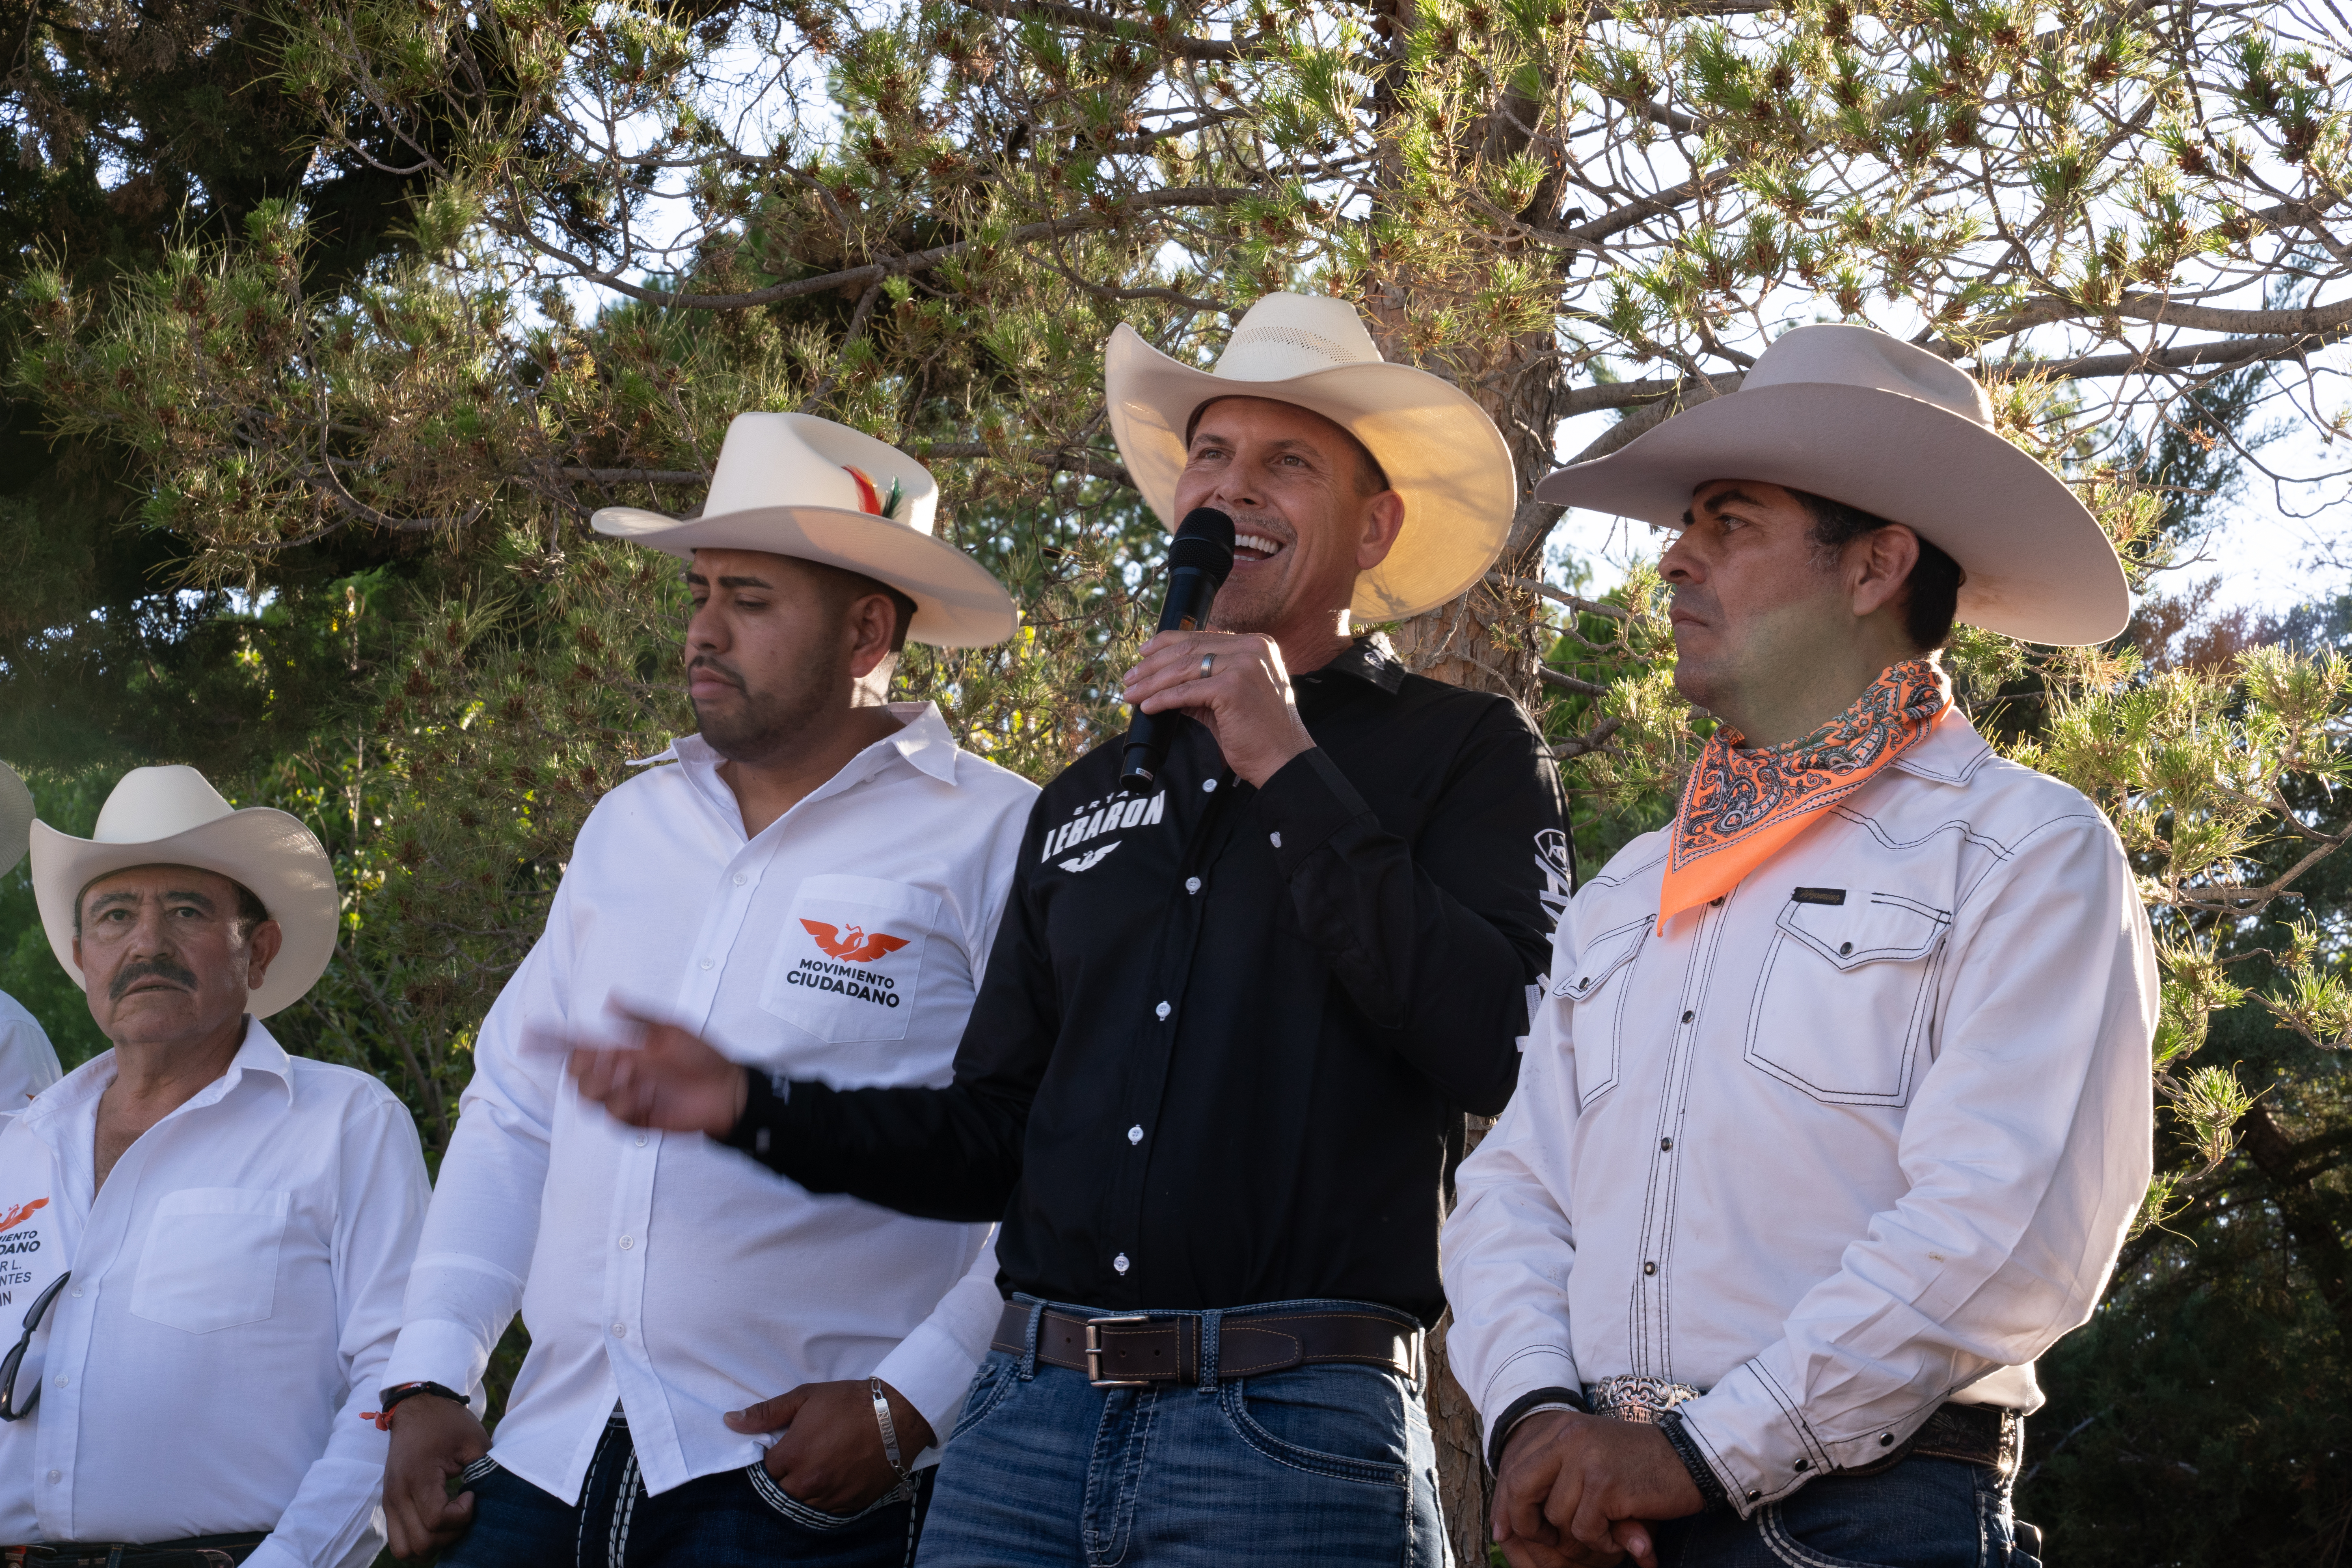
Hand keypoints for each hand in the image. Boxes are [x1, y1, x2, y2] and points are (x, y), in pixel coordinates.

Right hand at [383, 1393, 491, 1558]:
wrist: (416, 1407)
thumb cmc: (448, 1422)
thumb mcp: (473, 1441)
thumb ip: (484, 1471)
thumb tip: (493, 1501)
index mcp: (418, 1478)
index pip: (437, 1521)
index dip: (462, 1516)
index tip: (471, 1494)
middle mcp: (397, 1495)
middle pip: (421, 1544)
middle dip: (449, 1535)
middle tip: (464, 1511)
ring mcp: (390, 1502)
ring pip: (406, 1550)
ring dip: (432, 1543)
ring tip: (451, 1520)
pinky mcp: (390, 1504)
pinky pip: (400, 1540)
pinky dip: (420, 1539)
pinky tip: (439, 1519)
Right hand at [569, 1014, 749, 1135]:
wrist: (724, 1089)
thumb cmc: (702, 1056)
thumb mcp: (671, 1028)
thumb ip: (639, 1016)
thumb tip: (610, 998)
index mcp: (622, 1049)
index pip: (577, 1045)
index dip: (551, 1042)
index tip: (530, 1036)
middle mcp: (617, 1074)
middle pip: (574, 1072)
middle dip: (586, 1064)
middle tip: (619, 1059)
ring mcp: (624, 1098)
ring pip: (587, 1095)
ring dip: (608, 1083)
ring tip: (639, 1076)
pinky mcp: (634, 1120)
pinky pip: (613, 1114)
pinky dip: (627, 1102)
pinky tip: (650, 1095)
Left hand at [725, 1379, 937, 1514]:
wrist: (898, 1415)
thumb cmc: (850, 1402)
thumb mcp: (806, 1397)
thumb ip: (766, 1413)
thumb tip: (730, 1420)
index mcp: (793, 1455)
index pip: (766, 1470)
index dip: (773, 1458)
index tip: (784, 1447)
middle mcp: (809, 1481)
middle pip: (781, 1491)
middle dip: (785, 1476)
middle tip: (801, 1457)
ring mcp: (831, 1495)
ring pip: (803, 1503)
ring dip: (804, 1489)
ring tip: (818, 1467)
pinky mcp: (852, 1503)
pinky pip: (828, 1510)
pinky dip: (826, 1498)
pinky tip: (834, 1478)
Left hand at [1119, 630, 1313, 786]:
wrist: (1283, 760)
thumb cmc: (1259, 734)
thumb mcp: (1229, 699)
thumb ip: (1202, 684)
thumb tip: (1164, 682)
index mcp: (1256, 645)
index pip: (1201, 637)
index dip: (1166, 643)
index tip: (1143, 654)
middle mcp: (1252, 648)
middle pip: (1189, 649)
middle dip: (1152, 664)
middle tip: (1129, 677)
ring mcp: (1244, 665)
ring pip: (1183, 669)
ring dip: (1151, 682)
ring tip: (1130, 693)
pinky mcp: (1233, 687)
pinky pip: (1186, 692)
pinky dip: (1162, 699)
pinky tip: (1147, 707)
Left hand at [1492, 1410, 1705, 1567]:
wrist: (1690, 1458)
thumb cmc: (1637, 1465)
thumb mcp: (1587, 1460)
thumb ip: (1550, 1482)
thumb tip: (1503, 1527)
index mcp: (1559, 1428)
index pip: (1513, 1472)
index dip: (1507, 1508)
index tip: (1505, 1532)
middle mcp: (1567, 1437)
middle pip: (1521, 1491)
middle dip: (1529, 1525)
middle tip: (1551, 1541)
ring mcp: (1586, 1459)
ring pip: (1557, 1518)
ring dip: (1580, 1535)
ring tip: (1606, 1527)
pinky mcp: (1606, 1484)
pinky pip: (1585, 1530)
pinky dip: (1603, 1541)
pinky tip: (1622, 1531)